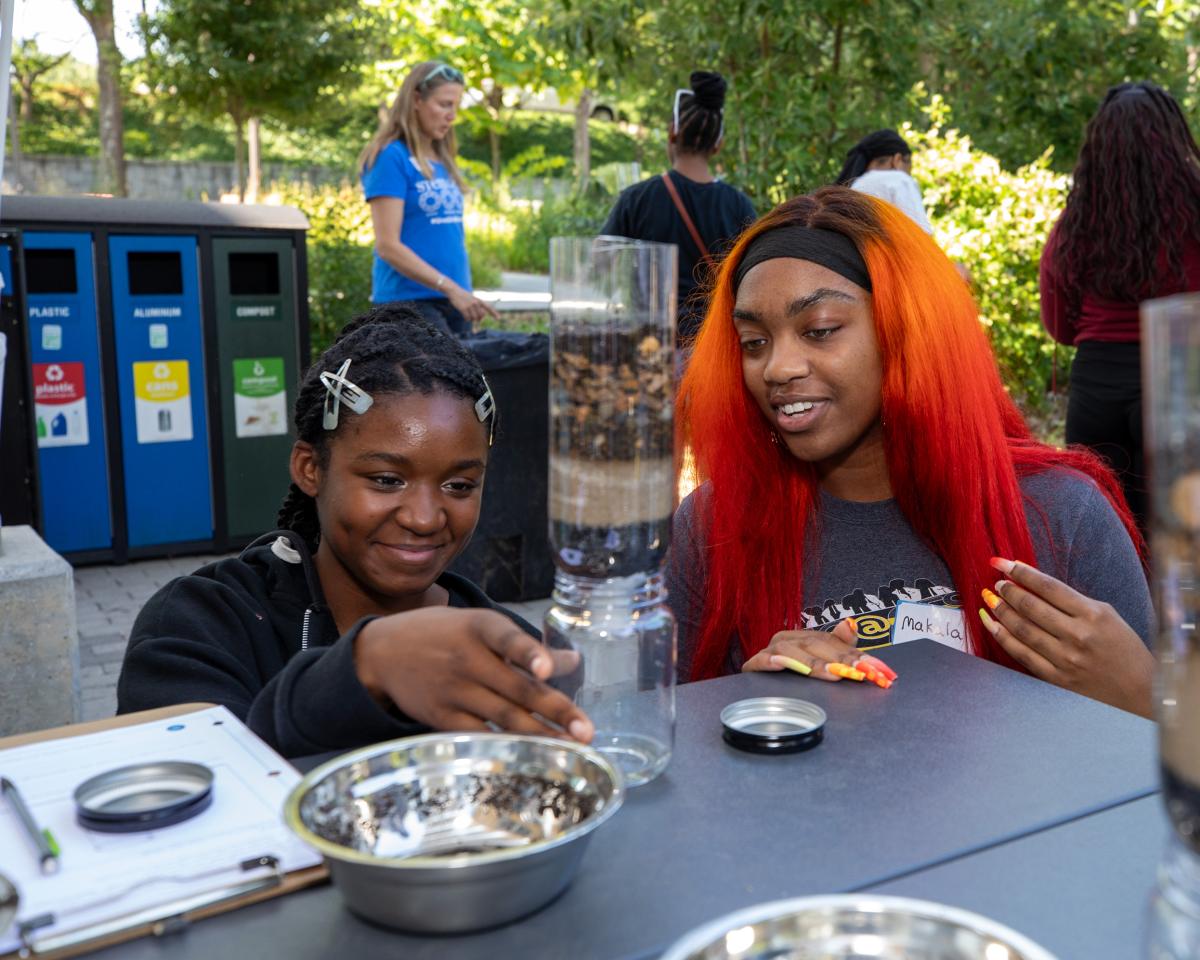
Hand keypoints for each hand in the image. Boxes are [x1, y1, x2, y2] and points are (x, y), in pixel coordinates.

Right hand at [354, 607, 593, 741]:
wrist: (383, 653)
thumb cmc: (444, 635)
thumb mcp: (480, 626)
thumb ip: (525, 646)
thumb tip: (574, 662)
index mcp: (479, 627)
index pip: (507, 638)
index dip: (529, 652)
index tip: (548, 668)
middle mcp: (466, 658)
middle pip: (517, 687)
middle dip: (555, 710)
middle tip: (587, 730)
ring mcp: (453, 690)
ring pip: (504, 716)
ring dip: (541, 734)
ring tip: (572, 747)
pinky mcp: (442, 717)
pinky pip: (481, 734)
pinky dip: (508, 745)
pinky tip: (533, 755)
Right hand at [447, 286, 499, 324]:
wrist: (454, 291)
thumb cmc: (463, 296)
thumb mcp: (472, 299)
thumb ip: (477, 307)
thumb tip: (480, 318)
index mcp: (479, 300)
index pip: (488, 308)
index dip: (494, 313)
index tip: (499, 318)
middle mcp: (476, 303)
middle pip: (480, 316)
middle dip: (478, 319)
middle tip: (474, 318)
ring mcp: (470, 306)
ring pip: (474, 318)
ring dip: (471, 319)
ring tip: (468, 315)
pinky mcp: (463, 308)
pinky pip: (467, 318)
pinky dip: (466, 319)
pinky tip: (464, 316)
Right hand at [742, 619, 863, 679]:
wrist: (762, 691)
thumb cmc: (794, 674)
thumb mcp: (823, 659)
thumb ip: (841, 644)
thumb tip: (852, 623)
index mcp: (805, 637)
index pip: (835, 642)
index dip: (856, 655)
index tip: (877, 669)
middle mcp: (788, 640)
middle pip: (815, 645)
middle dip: (841, 660)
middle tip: (861, 672)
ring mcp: (770, 651)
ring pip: (791, 652)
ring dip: (813, 663)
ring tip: (833, 674)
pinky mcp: (754, 665)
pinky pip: (761, 661)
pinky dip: (771, 662)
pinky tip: (781, 666)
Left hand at [980, 557, 1153, 717]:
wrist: (1141, 691)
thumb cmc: (1125, 649)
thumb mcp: (1107, 616)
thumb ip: (1073, 602)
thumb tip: (1034, 585)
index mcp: (1093, 615)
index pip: (1048, 586)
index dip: (1021, 572)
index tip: (1003, 563)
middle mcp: (1077, 635)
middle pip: (1030, 606)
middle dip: (1008, 590)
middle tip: (997, 582)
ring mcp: (1065, 658)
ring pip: (1021, 628)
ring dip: (1000, 610)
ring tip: (990, 598)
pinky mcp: (1056, 678)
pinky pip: (1020, 653)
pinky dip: (1000, 635)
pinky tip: (990, 622)